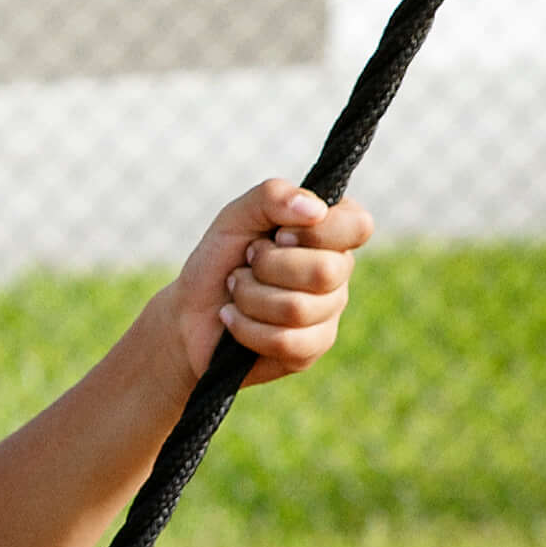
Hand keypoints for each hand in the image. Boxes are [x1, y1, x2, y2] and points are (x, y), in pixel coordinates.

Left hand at [158, 180, 373, 390]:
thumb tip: (315, 210)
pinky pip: (284, 341)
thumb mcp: (235, 217)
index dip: (314, 232)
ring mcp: (327, 314)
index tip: (277, 235)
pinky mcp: (309, 350)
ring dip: (249, 297)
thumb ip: (272, 196)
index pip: (358, 226)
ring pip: (297, 308)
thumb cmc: (219, 261)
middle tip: (245, 265)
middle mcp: (338, 273)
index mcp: (331, 234)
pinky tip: (232, 320)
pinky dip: (244, 327)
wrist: (187, 314)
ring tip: (235, 292)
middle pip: (323, 272)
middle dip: (267, 267)